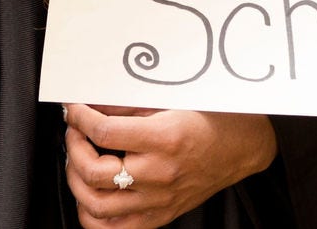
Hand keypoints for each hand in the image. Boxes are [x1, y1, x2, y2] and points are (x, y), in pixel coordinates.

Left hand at [63, 104, 277, 228]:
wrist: (243, 147)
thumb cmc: (214, 119)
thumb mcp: (173, 100)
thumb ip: (130, 104)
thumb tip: (94, 104)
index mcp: (165, 139)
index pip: (104, 132)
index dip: (80, 118)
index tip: (74, 110)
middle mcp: (160, 173)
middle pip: (94, 172)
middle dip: (74, 148)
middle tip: (75, 132)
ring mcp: (159, 200)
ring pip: (96, 206)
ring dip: (76, 181)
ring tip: (79, 161)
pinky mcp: (160, 216)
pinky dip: (92, 215)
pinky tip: (91, 193)